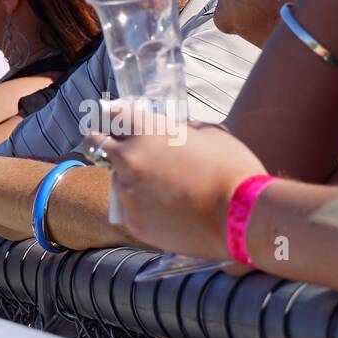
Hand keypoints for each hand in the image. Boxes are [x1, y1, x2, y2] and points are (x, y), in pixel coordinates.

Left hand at [91, 120, 263, 261]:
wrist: (242, 218)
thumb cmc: (233, 170)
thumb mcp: (211, 134)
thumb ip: (182, 130)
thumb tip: (174, 133)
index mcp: (147, 130)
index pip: (112, 114)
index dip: (114, 117)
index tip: (116, 122)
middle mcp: (129, 159)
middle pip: (95, 143)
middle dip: (103, 143)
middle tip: (119, 150)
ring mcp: (128, 194)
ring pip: (114, 180)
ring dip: (128, 179)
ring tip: (162, 189)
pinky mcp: (134, 223)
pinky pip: (129, 209)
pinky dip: (142, 208)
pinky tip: (169, 211)